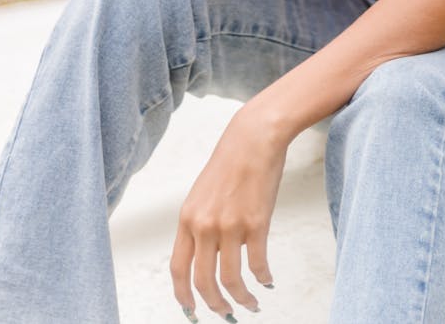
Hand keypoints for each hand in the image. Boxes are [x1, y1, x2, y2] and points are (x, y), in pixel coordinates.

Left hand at [171, 107, 286, 319]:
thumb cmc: (231, 162)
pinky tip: (266, 281)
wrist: (253, 139)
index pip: (178, 269)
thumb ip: (201, 225)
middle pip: (204, 281)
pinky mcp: (256, 223)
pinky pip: (258, 264)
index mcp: (188, 218)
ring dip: (241, 299)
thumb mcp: (203, 194)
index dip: (184, 296)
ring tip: (250, 304)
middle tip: (225, 313)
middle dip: (215, 304)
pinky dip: (262, 278)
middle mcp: (205, 225)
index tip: (192, 311)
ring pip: (231, 280)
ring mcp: (230, 225)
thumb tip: (210, 257)